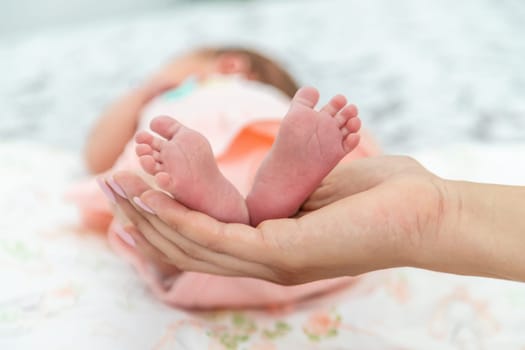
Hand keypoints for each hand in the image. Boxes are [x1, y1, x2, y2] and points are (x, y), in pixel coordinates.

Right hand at [106, 156, 448, 284]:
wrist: (421, 209)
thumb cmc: (375, 195)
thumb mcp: (312, 189)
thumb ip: (277, 194)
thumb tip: (254, 189)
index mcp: (270, 246)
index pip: (206, 240)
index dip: (165, 221)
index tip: (134, 199)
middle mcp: (265, 260)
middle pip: (190, 245)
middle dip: (146, 220)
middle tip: (110, 192)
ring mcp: (271, 260)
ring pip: (196, 244)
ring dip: (153, 218)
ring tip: (119, 191)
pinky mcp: (282, 252)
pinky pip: (220, 237)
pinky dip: (184, 220)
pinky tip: (156, 201)